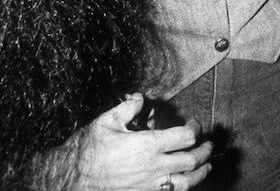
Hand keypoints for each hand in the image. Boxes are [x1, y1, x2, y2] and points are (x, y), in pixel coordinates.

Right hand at [35, 93, 212, 190]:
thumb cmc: (87, 152)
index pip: (186, 137)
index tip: (194, 124)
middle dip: (204, 150)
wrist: (71, 182)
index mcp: (147, 146)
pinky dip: (182, 187)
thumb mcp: (105, 122)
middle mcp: (153, 167)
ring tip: (206, 166)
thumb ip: (127, 107)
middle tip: (208, 144)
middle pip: (191, 160)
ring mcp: (149, 186)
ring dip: (201, 173)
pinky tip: (183, 182)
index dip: (195, 128)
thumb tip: (140, 97)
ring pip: (186, 182)